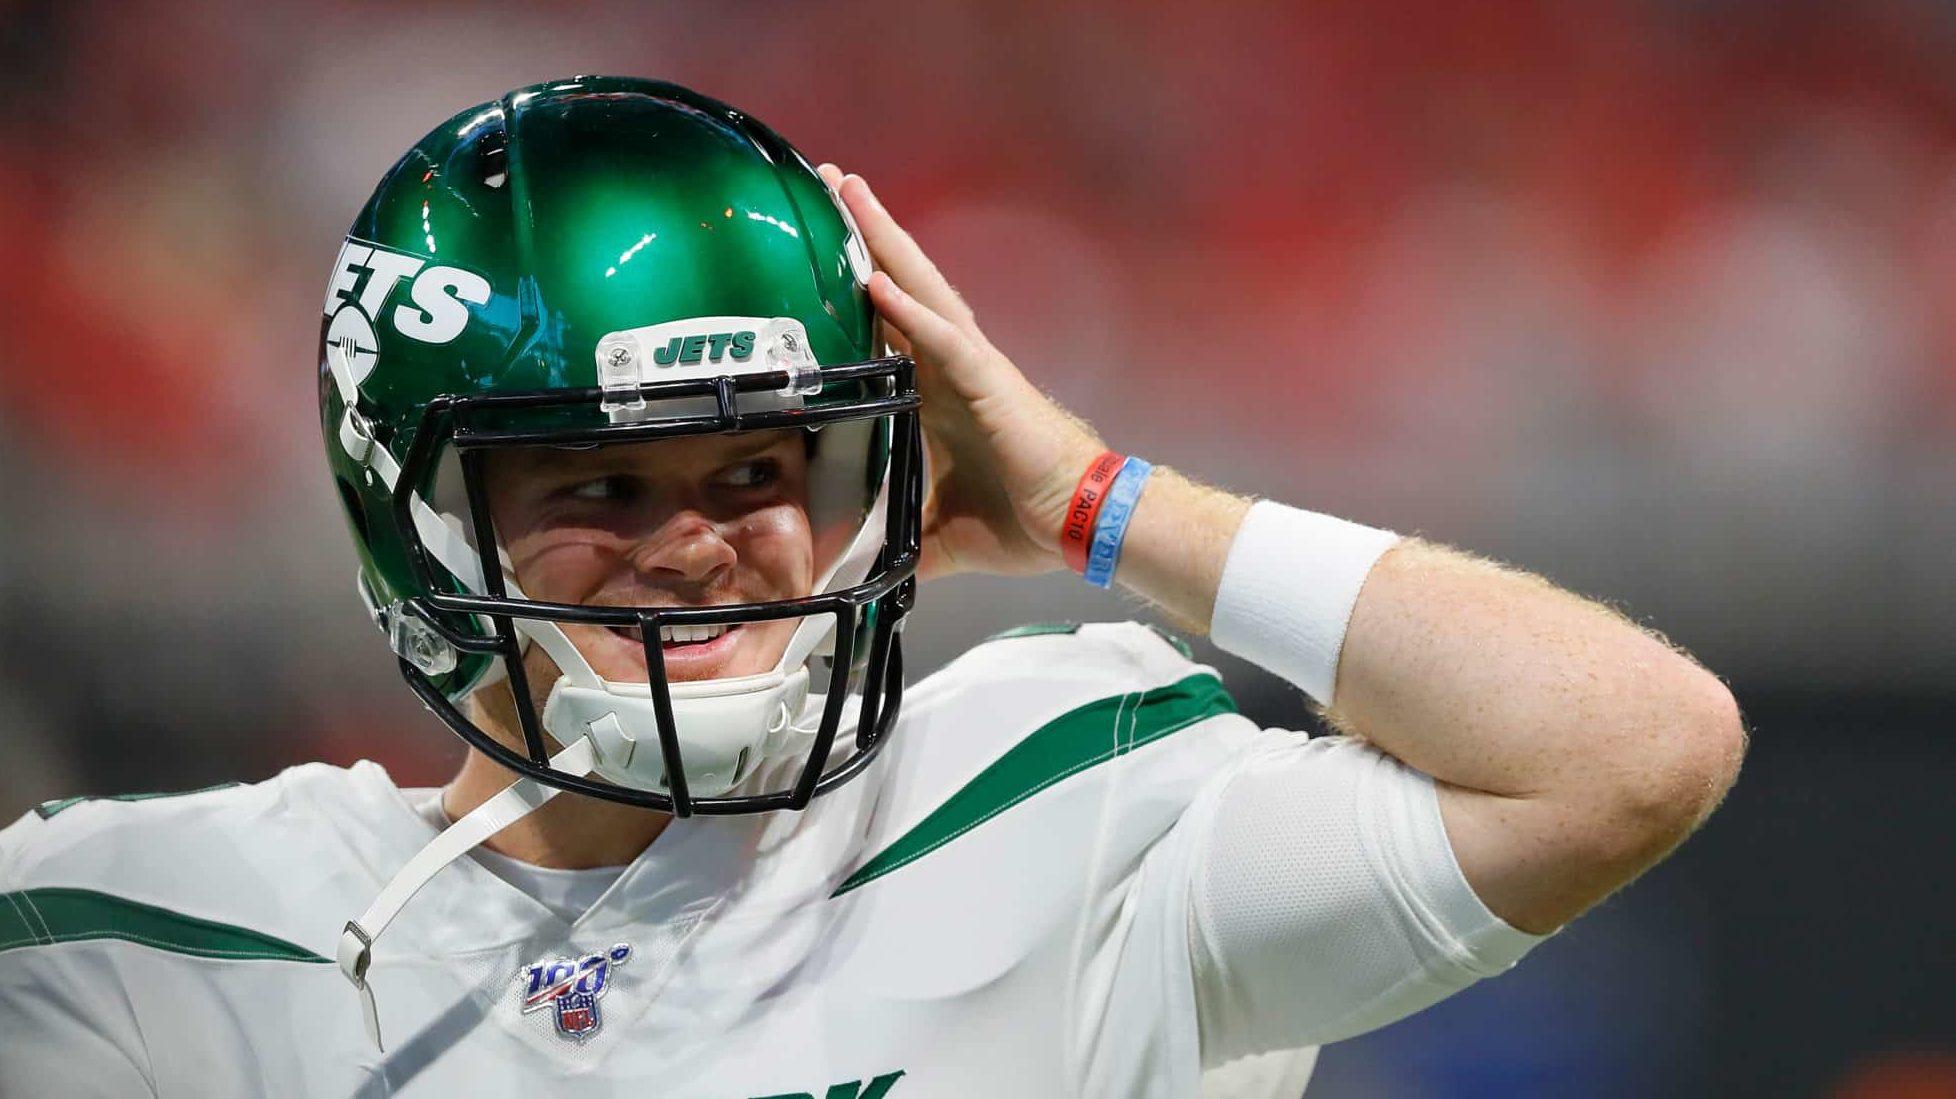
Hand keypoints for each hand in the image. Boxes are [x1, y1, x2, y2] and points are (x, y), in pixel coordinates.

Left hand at [818, 165, 1106, 581]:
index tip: (818, 247)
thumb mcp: (936, 534)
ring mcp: (971, 369)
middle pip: (901, 285)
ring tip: (850, 194)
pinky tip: (878, 278)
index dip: (857, 283)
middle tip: (828, 181)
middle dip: (865, 234)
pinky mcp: (989, 383)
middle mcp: (951, 367)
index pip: (888, 325)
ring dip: (884, 244)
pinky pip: (944, 339)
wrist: (1079, 525)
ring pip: (921, 291)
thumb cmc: (1022, 519)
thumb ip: (896, 538)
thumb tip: (854, 568)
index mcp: (936, 394)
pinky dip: (910, 309)